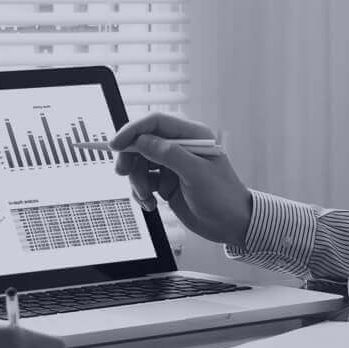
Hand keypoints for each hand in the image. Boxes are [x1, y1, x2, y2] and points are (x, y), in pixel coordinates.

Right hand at [109, 112, 252, 247]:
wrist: (232, 225)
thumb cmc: (223, 197)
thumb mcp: (197, 174)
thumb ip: (169, 155)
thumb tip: (143, 141)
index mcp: (192, 136)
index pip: (156, 122)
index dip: (133, 130)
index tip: (116, 145)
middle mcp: (180, 147)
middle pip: (143, 142)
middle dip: (131, 158)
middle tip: (123, 173)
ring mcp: (173, 165)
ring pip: (140, 163)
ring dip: (137, 180)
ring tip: (146, 197)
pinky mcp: (167, 182)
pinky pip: (144, 180)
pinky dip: (141, 192)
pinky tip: (151, 204)